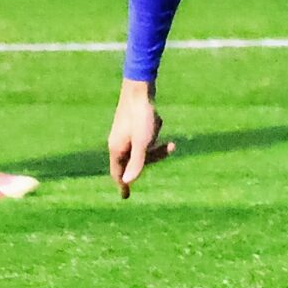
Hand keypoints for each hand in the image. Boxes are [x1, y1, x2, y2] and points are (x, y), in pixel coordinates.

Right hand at [107, 79, 177, 197]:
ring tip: (163, 127)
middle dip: (154, 156)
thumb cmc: (141, 117)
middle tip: (171, 147)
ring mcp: (123, 133)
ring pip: (141, 147)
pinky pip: (144, 135)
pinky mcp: (130, 124)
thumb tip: (127, 182)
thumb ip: (136, 163)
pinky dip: (153, 132)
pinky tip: (157, 120)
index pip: (118, 174)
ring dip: (155, 143)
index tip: (125, 197)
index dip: (123, 185)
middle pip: (134, 160)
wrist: (139, 89)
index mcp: (117, 149)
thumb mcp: (143, 142)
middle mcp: (117, 142)